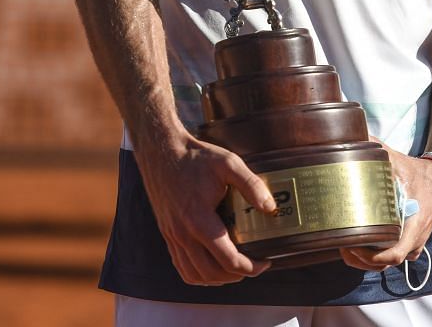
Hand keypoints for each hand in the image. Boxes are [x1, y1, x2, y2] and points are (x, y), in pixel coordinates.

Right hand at [134, 131, 274, 285]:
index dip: (251, 266)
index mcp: (200, 220)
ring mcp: (172, 236)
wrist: (161, 152)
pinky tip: (211, 265)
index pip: (228, 259)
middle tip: (254, 265)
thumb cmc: (195, 157)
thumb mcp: (228, 163)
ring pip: (195, 275)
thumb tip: (270, 207)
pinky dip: (198, 274)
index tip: (265, 262)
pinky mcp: (167, 234)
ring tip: (235, 268)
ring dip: (217, 278)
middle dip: (237, 275)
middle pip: (212, 272)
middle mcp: (183, 234)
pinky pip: (181, 267)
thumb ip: (251, 184)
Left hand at [338, 141, 431, 272]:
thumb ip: (376, 148)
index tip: (351, 245)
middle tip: (342, 245)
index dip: (370, 256)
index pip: (393, 255)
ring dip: (366, 261)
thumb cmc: (418, 173)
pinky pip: (392, 257)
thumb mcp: (397, 160)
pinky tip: (360, 247)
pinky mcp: (411, 244)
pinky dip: (376, 257)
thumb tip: (354, 136)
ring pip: (387, 263)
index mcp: (413, 225)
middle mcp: (414, 241)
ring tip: (346, 248)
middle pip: (385, 264)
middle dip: (361, 260)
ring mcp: (413, 245)